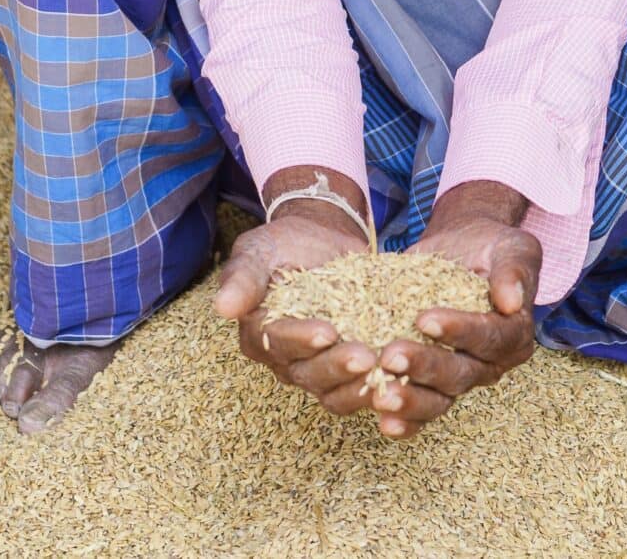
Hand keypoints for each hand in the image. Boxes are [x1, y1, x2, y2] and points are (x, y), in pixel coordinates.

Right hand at [217, 170, 379, 417]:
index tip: (327, 331)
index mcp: (258, 334)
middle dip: (337, 367)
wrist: (323, 237)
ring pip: (335, 390)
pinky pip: (362, 386)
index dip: (301, 340)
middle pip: (308, 374)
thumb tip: (222, 307)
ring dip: (361, 384)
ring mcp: (318, 367)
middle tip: (367, 355)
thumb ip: (242, 276)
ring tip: (387, 368)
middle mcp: (286, 359)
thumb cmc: (284, 241)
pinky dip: (381, 385)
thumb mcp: (258, 249)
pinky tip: (405, 377)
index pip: (277, 343)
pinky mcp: (349, 366)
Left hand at [370, 181, 540, 437]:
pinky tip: (380, 421)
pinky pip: (421, 409)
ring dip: (410, 400)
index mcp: (514, 335)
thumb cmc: (489, 245)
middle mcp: (489, 364)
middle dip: (425, 367)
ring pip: (439, 399)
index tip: (424, 319)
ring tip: (380, 396)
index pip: (489, 338)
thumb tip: (512, 301)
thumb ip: (514, 270)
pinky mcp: (431, 381)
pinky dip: (403, 419)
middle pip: (460, 374)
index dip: (459, 332)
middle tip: (390, 356)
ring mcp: (459, 377)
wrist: (460, 246)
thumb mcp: (512, 247)